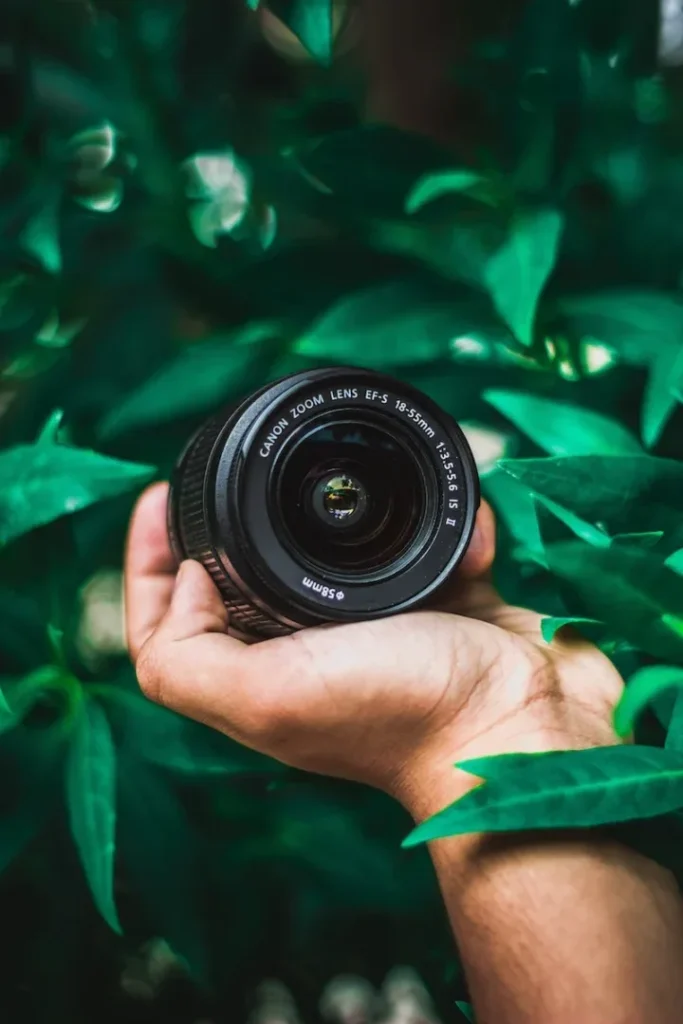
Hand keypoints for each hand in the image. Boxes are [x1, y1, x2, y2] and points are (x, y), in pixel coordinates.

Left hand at [125, 483, 622, 809]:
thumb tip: (186, 576)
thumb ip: (190, 654)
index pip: (170, 621)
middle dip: (229, 523)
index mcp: (261, 677)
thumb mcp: (269, 696)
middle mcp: (310, 655)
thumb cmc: (404, 713)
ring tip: (344, 472)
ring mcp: (377, 630)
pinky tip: (451, 510)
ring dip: (338, 515)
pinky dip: (435, 526)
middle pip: (242, 582)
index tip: (160, 494)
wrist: (526, 728)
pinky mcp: (443, 608)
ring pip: (333, 558)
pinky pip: (423, 551)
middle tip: (233, 468)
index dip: (147, 560)